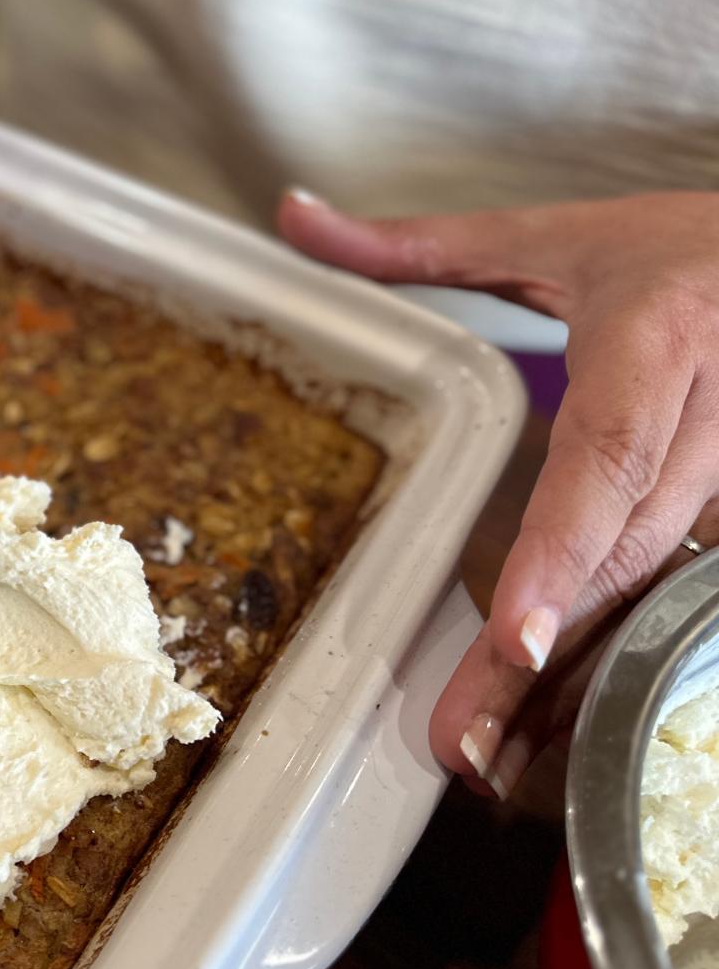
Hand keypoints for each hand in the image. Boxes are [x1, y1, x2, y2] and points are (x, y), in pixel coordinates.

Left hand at [277, 188, 718, 796]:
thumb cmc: (676, 248)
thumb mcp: (546, 234)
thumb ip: (414, 243)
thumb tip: (291, 214)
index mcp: (654, 339)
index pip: (607, 456)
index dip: (565, 551)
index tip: (520, 639)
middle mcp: (710, 412)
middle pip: (629, 546)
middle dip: (552, 651)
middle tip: (468, 738)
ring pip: (660, 583)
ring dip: (584, 673)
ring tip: (497, 753)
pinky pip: (679, 586)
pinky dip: (617, 647)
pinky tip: (558, 713)